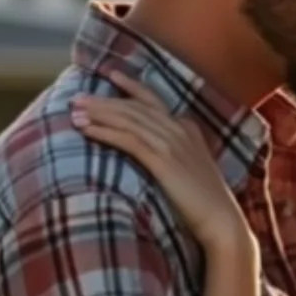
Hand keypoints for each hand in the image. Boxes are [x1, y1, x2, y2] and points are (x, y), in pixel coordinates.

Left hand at [71, 70, 246, 249]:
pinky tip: (87, 130)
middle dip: (103, 101)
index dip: (131, 86)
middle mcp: (179, 129)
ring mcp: (171, 143)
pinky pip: (127, 140)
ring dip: (98, 114)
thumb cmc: (205, 203)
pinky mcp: (162, 161)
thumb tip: (156, 153)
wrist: (221, 220)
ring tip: (74, 112)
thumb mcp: (192, 168)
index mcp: (187, 128)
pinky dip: (105, 132)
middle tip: (77, 97)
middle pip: (134, 107)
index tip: (112, 76)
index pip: (153, 100)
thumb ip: (176, 154)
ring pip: (128, 120)